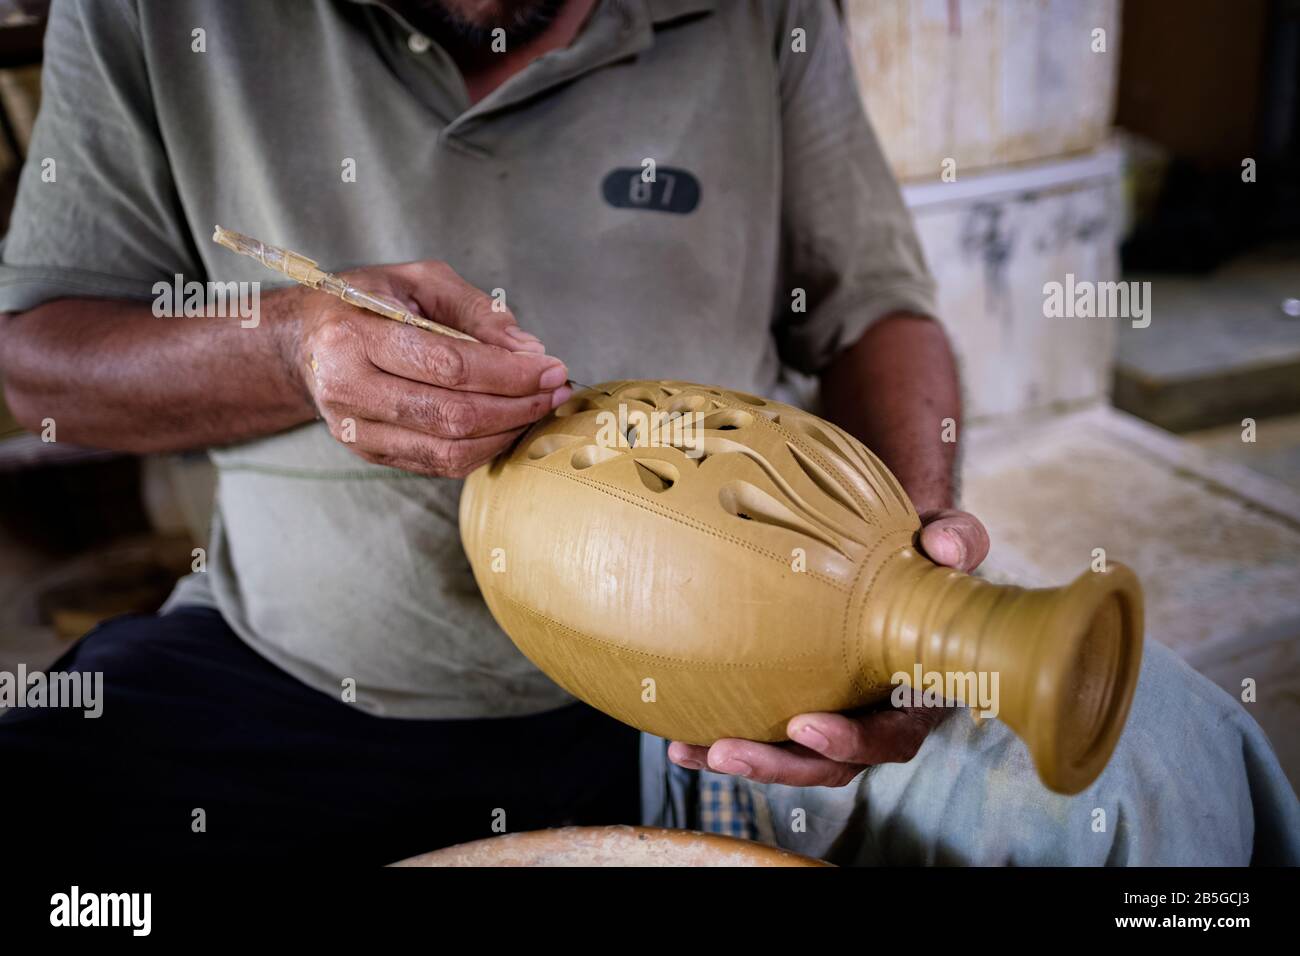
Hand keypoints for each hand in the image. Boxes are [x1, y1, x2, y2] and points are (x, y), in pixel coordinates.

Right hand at [289, 260, 570, 476]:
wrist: (304, 343)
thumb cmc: (366, 301)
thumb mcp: (418, 280)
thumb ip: (477, 311)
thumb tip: (530, 352)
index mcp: (353, 337)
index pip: (448, 366)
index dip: (509, 373)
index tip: (552, 367)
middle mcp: (348, 391)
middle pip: (452, 416)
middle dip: (517, 406)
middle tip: (555, 390)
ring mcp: (356, 432)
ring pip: (449, 451)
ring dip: (506, 433)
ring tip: (538, 408)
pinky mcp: (371, 456)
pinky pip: (440, 465)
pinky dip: (484, 449)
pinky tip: (508, 425)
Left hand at [667, 507, 990, 786]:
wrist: (893, 552)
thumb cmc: (923, 553)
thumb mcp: (946, 542)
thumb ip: (956, 541)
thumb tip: (942, 544)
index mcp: (917, 693)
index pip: (891, 735)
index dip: (853, 741)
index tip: (806, 726)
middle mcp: (875, 716)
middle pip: (831, 763)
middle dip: (779, 764)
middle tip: (728, 751)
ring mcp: (834, 714)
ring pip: (791, 756)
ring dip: (743, 759)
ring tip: (693, 750)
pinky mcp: (796, 701)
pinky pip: (762, 730)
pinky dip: (719, 740)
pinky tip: (678, 740)